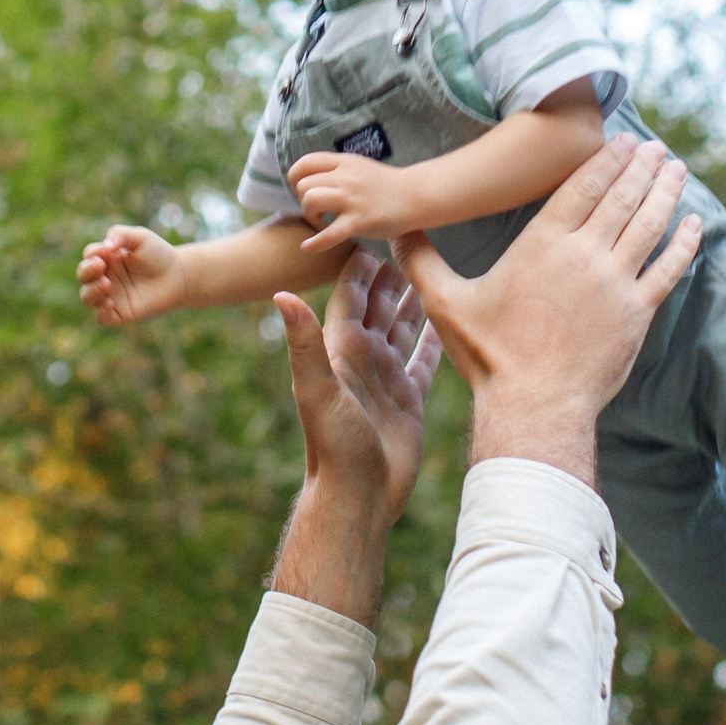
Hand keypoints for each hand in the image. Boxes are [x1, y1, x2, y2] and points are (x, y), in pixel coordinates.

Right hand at [77, 226, 185, 325]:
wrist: (179, 276)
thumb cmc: (158, 254)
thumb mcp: (140, 238)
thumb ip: (120, 235)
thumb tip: (105, 246)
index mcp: (107, 258)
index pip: (90, 256)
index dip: (93, 254)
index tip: (106, 251)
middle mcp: (106, 276)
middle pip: (84, 276)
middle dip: (87, 271)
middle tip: (100, 266)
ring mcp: (112, 296)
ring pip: (88, 297)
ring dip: (91, 291)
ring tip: (106, 284)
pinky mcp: (120, 313)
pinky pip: (102, 318)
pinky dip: (101, 312)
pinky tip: (109, 303)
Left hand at [275, 252, 444, 526]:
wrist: (358, 495)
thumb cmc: (334, 445)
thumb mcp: (318, 388)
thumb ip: (304, 341)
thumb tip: (280, 293)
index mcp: (342, 349)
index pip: (351, 295)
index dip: (361, 264)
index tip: (374, 229)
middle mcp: (363, 358)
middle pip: (379, 305)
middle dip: (392, 273)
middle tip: (410, 237)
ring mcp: (386, 378)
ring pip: (401, 327)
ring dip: (412, 300)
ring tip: (429, 267)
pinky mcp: (408, 399)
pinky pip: (423, 360)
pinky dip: (433, 339)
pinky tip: (445, 319)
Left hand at [285, 152, 426, 253]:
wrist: (417, 195)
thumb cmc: (388, 185)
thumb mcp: (360, 168)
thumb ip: (338, 171)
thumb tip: (313, 179)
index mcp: (345, 162)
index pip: (306, 162)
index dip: (296, 176)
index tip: (302, 188)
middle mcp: (345, 177)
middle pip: (304, 184)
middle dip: (302, 199)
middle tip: (316, 208)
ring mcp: (352, 199)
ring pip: (311, 200)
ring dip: (309, 214)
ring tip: (320, 220)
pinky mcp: (360, 221)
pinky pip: (329, 233)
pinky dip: (315, 242)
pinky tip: (308, 247)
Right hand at [391, 136, 699, 478]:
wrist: (535, 405)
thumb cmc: (490, 356)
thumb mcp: (445, 303)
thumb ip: (420, 261)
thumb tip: (393, 230)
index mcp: (542, 245)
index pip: (582, 187)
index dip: (605, 160)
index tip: (621, 141)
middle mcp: (584, 255)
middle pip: (621, 197)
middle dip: (640, 167)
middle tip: (654, 146)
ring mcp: (616, 283)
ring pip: (649, 224)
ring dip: (664, 192)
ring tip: (675, 169)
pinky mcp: (638, 313)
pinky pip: (669, 269)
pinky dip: (684, 243)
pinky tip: (693, 224)